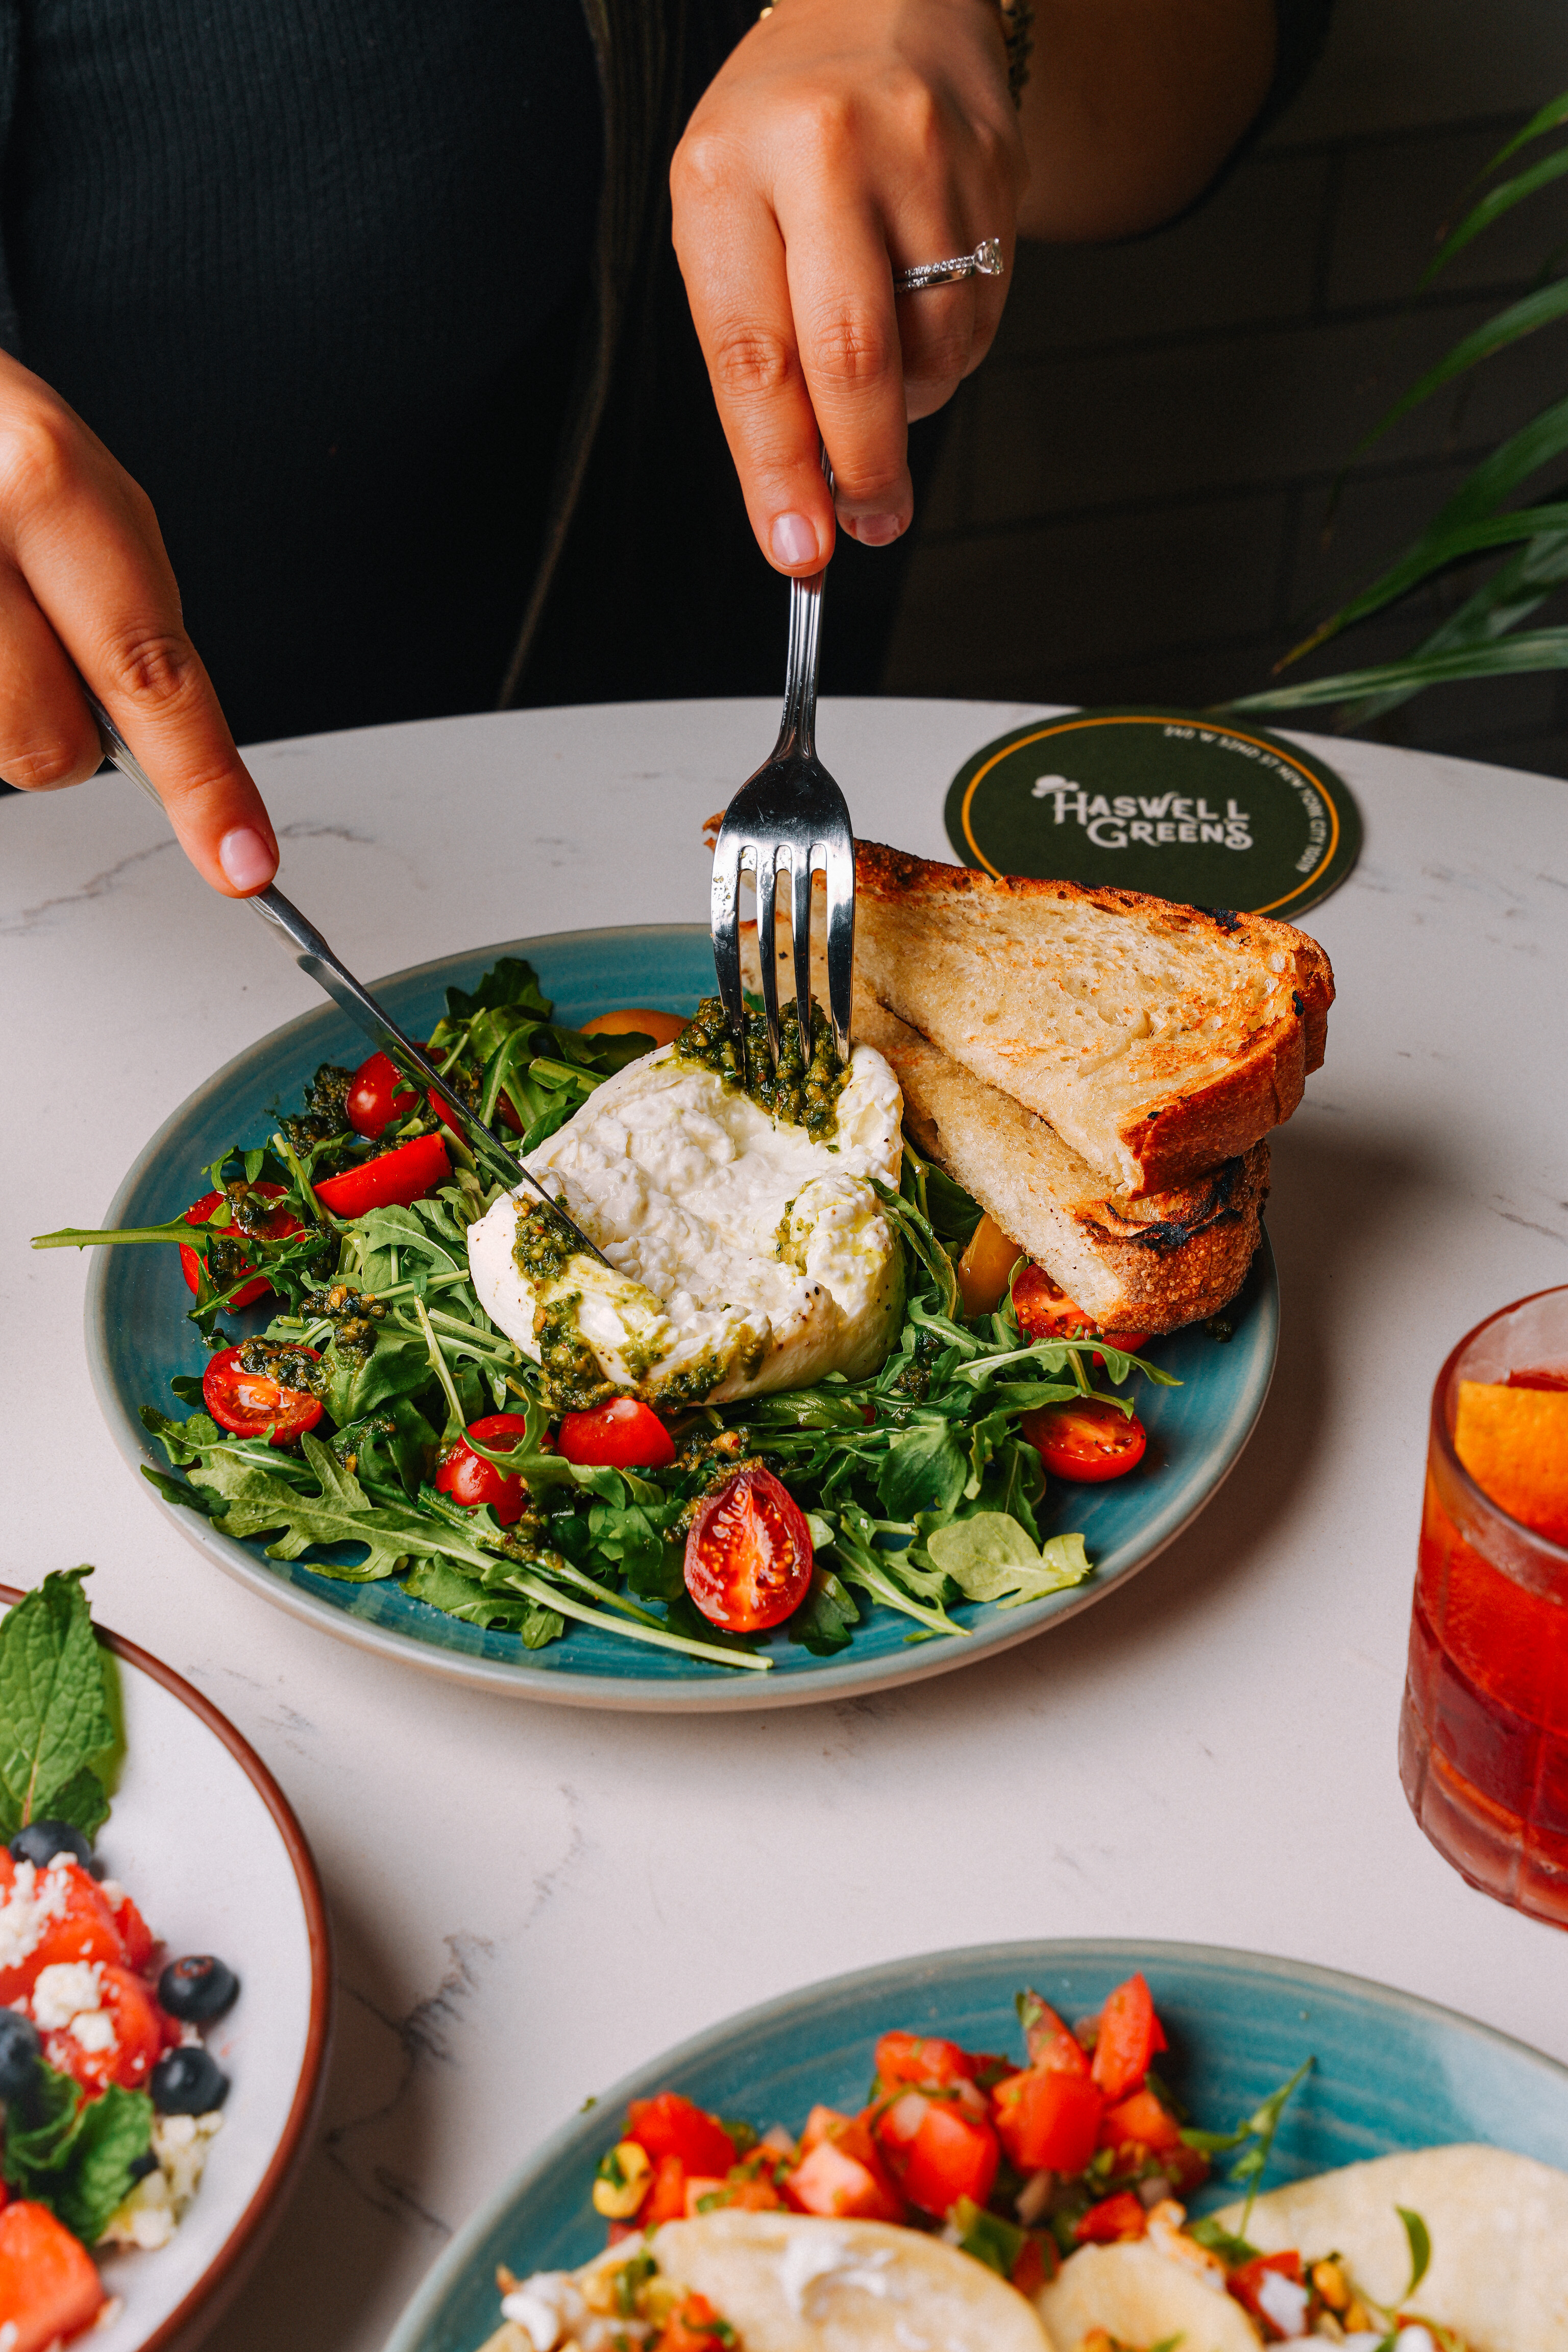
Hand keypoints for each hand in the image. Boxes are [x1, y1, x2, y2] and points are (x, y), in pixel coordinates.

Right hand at [0, 349, 276, 894]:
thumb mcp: (85, 496)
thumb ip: (134, 618)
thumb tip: (173, 748)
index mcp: (46, 485)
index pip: (147, 670)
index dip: (200, 782)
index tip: (242, 860)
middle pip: (46, 746)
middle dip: (59, 730)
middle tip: (38, 647)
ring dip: (1, 707)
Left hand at [672, 0, 1023, 574]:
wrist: (882, 3)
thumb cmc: (783, 131)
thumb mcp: (727, 218)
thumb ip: (756, 350)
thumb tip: (801, 492)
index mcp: (729, 169)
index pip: (754, 354)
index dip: (776, 468)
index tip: (797, 548)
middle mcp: (825, 154)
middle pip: (854, 359)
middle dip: (862, 468)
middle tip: (865, 523)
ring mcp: (922, 156)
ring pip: (932, 349)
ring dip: (911, 405)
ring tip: (883, 377)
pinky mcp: (994, 169)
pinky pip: (980, 318)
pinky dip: (948, 353)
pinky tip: (924, 313)